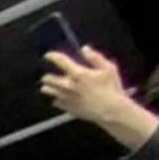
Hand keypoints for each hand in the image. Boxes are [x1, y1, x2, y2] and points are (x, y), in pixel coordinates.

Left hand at [43, 47, 158, 149]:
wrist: (110, 110)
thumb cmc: (111, 88)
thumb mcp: (108, 68)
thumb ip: (95, 57)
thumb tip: (85, 49)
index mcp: (78, 74)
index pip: (60, 61)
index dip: (52, 56)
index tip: (48, 55)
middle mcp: (68, 85)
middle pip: (47, 78)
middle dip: (48, 76)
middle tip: (50, 75)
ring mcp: (65, 97)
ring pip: (47, 90)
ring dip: (48, 87)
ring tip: (52, 86)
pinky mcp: (66, 107)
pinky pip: (55, 102)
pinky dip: (57, 98)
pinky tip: (63, 97)